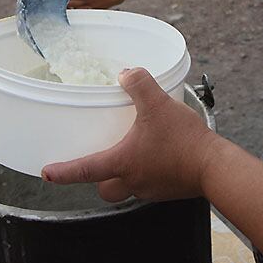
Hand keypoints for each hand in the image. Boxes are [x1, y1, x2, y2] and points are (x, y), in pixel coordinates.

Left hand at [42, 68, 222, 202]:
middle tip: (97, 163)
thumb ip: (139, 84)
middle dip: (98, 179)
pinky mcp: (169, 189)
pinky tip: (158, 154)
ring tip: (131, 153)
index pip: (84, 170)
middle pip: (105, 189)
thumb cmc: (184, 141)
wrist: (216, 167)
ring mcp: (152, 189)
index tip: (47, 173)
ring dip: (124, 175)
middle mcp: (133, 181)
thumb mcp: (158, 104)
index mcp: (123, 163)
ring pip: (127, 188)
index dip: (63, 172)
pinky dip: (148, 172)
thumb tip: (127, 73)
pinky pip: (150, 184)